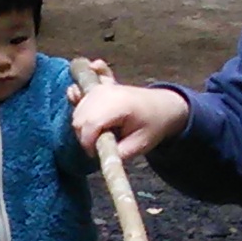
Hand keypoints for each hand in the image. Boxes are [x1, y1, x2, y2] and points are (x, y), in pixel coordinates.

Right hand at [71, 74, 189, 161]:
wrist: (164, 106)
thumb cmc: (153, 126)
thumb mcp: (139, 145)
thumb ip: (117, 153)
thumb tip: (97, 155)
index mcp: (118, 107)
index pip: (89, 126)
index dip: (88, 144)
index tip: (97, 153)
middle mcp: (105, 94)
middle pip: (79, 119)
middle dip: (84, 136)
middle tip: (102, 143)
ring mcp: (101, 88)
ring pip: (77, 110)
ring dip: (82, 124)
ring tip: (101, 130)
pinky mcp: (100, 86)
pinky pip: (82, 85)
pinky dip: (78, 90)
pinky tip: (77, 89)